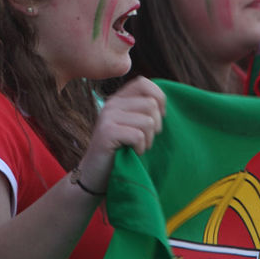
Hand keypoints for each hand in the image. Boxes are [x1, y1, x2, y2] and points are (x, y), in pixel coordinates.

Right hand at [76, 77, 165, 193]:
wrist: (95, 175)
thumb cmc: (120, 152)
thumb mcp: (132, 126)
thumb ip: (144, 111)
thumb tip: (164, 105)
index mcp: (119, 99)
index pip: (143, 83)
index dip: (158, 98)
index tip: (158, 117)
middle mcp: (111, 103)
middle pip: (151, 104)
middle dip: (156, 126)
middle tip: (145, 140)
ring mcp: (107, 116)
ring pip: (148, 121)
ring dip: (149, 140)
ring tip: (138, 147)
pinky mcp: (107, 132)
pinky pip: (138, 135)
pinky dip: (141, 148)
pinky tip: (133, 153)